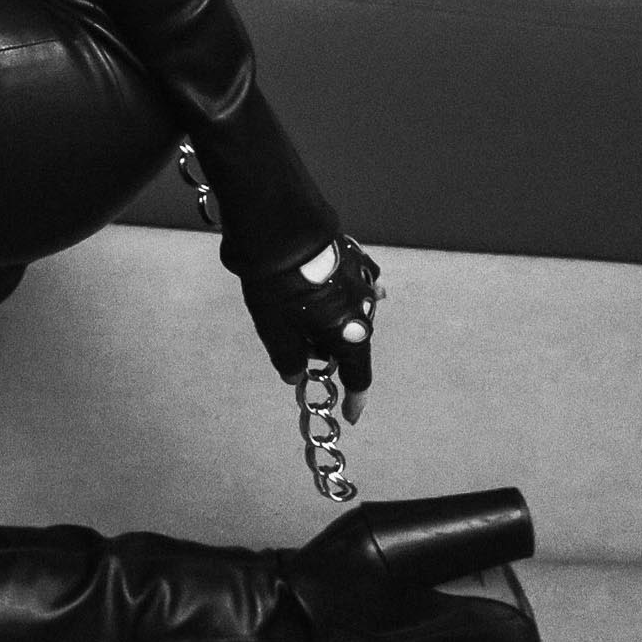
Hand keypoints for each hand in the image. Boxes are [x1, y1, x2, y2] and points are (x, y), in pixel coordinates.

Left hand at [239, 235, 382, 393]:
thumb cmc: (278, 286)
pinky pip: (351, 283)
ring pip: (350, 311)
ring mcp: (363, 279)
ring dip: (330, 316)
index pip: (357, 377)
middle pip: (348, 340)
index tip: (352, 415)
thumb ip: (288, 360)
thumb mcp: (276, 333)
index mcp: (350, 335)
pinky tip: (323, 285)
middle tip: (293, 336)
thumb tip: (295, 374)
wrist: (281, 226)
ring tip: (302, 309)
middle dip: (325, 346)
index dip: (354, 399)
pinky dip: (338, 291)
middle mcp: (365, 309)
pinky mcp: (354, 254)